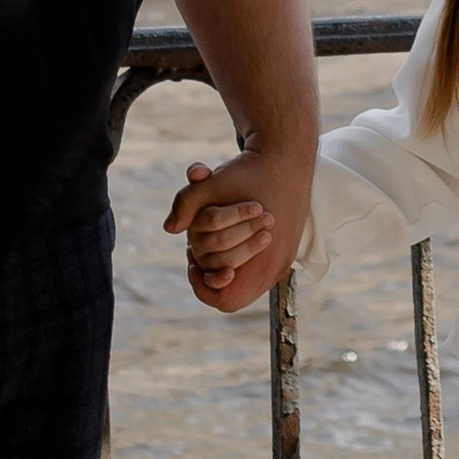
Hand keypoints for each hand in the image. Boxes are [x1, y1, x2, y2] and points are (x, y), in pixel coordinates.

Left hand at [164, 140, 311, 313]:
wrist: (287, 159)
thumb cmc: (249, 174)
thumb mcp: (211, 186)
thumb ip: (186, 205)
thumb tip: (169, 228)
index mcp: (260, 259)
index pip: (225, 300)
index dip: (204, 287)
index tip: (192, 263)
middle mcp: (275, 267)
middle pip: (235, 295)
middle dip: (211, 274)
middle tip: (197, 254)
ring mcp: (285, 260)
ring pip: (249, 285)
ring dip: (227, 267)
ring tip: (214, 244)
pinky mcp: (289, 251)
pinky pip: (260, 272)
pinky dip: (243, 262)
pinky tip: (231, 238)